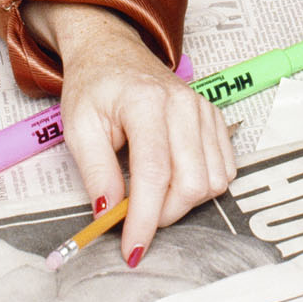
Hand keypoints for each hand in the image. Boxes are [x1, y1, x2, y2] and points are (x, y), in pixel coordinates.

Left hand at [43, 3, 235, 261]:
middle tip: (135, 217)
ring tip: (152, 195)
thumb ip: (96, 172)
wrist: (113, 53)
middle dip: (164, 214)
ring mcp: (204, 110)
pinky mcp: (216, 119)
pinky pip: (224, 170)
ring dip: (183, 203)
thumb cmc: (94, 88)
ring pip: (213, 181)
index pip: (154, 173)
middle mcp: (184, 105)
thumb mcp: (78, 127)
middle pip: (192, 183)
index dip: (144, 218)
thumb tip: (110, 214)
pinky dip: (202, 187)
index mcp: (146, 103)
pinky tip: (175, 179)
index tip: (131, 249)